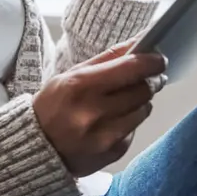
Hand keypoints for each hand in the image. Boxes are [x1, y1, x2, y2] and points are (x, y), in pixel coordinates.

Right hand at [32, 40, 166, 176]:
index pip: (130, 68)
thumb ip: (108, 59)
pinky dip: (129, 122)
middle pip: (143, 90)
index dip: (151, 62)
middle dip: (148, 81)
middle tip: (145, 78)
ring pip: (143, 110)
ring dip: (139, 102)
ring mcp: (105, 136)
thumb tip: (140, 43)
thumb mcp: (72, 75)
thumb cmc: (54, 104)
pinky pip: (134, 130)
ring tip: (123, 100)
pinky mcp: (114, 152)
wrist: (37, 147)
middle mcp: (94, 112)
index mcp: (81, 85)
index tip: (159, 59)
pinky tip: (112, 121)